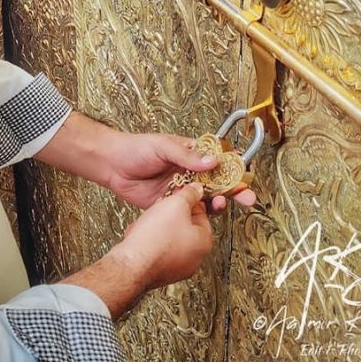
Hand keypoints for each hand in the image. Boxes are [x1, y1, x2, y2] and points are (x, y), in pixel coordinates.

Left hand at [104, 130, 256, 210]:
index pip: (217, 158)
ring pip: (207, 197)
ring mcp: (182, 188)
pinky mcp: (172, 204)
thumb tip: (212, 161)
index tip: (247, 173)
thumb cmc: (136, 148)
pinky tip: (208, 215)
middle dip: (235, 189)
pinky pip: (192, 210)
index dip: (233, 166)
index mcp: (190, 152)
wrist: (112, 166)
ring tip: (224, 204)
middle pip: (218, 181)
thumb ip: (186, 156)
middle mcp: (190, 171)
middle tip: (248, 197)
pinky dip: (202, 214)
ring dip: (220, 201)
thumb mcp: (162, 146)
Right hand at [112, 182, 212, 289]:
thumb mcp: (176, 204)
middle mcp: (195, 259)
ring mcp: (178, 268)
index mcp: (204, 242)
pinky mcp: (161, 272)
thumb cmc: (155, 238)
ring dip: (160, 227)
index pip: (202, 214)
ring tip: (149, 222)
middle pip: (186, 227)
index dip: (188, 201)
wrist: (133, 264)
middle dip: (172, 214)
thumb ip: (190, 194)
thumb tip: (197, 190)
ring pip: (171, 238)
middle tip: (162, 208)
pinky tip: (141, 235)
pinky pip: (159, 250)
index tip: (178, 196)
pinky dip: (151, 241)